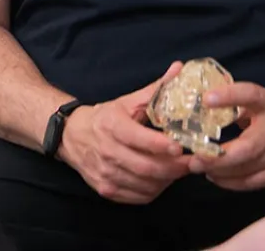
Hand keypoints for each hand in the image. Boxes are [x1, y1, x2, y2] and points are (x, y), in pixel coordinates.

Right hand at [58, 62, 190, 203]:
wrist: (71, 136)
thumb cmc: (105, 118)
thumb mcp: (127, 102)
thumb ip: (155, 89)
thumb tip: (179, 68)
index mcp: (112, 125)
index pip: (139, 139)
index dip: (161, 145)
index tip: (180, 146)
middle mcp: (107, 151)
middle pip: (146, 168)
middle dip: (174, 168)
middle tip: (193, 163)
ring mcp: (106, 173)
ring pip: (145, 185)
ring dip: (167, 180)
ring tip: (179, 169)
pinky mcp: (107, 189)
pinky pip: (139, 197)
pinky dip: (155, 190)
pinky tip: (162, 179)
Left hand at [189, 83, 264, 190]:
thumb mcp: (259, 96)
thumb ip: (234, 99)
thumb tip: (205, 101)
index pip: (249, 95)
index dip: (228, 96)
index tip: (207, 99)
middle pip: (245, 149)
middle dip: (217, 158)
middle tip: (194, 159)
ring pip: (248, 172)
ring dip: (221, 173)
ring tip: (199, 168)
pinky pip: (255, 183)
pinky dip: (234, 183)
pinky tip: (218, 178)